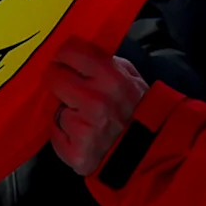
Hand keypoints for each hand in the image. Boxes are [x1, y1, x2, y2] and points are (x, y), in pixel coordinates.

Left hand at [46, 37, 148, 176]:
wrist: (151, 152)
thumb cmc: (139, 110)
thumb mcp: (131, 77)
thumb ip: (104, 61)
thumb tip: (76, 52)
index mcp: (111, 77)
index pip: (70, 51)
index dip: (64, 54)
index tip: (63, 58)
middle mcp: (95, 101)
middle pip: (54, 77)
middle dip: (58, 79)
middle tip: (65, 85)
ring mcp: (84, 129)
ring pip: (54, 108)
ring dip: (64, 110)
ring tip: (83, 116)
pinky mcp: (76, 153)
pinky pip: (55, 134)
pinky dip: (64, 134)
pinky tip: (80, 135)